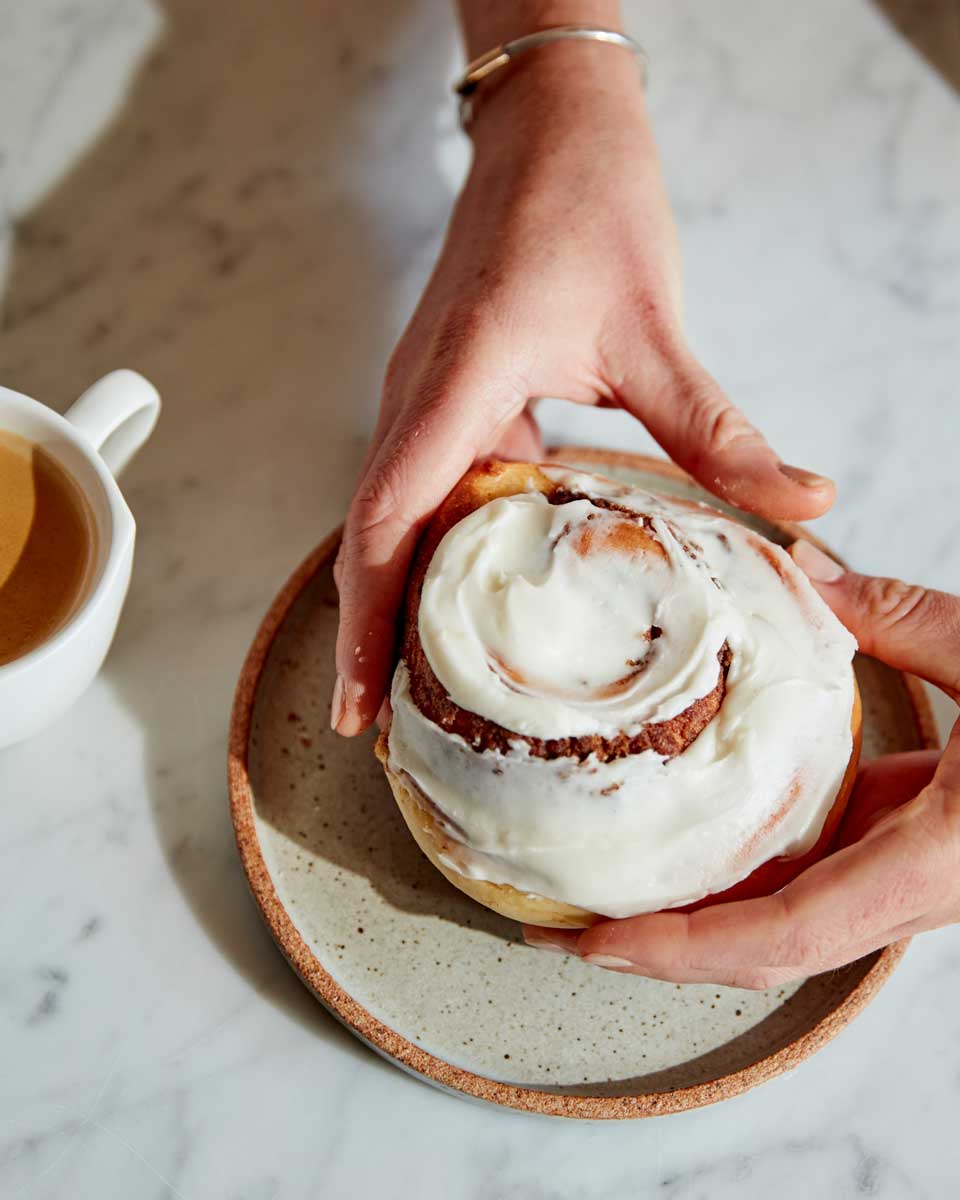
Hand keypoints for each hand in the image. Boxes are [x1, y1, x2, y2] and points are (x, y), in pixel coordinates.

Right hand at [332, 45, 833, 735]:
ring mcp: (424, 395)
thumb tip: (802, 507)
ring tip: (408, 686)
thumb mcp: (654, 327)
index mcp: (460, 381)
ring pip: (389, 514)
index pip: (389, 515)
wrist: (548, 129)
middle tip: (378, 727)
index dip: (367, 614)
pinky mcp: (444, 393)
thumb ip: (717, 430)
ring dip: (389, 596)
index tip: (358, 697)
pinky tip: (462, 596)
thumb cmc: (588, 206)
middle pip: (372, 533)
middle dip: (366, 631)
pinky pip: (421, 484)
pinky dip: (428, 548)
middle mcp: (420, 396)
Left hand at [524, 540, 958, 988]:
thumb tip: (801, 567)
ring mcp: (909, 874)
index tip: (594, 944)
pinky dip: (744, 864)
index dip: (683, 951)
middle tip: (563, 920)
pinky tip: (692, 822)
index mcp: (935, 861)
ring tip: (604, 874)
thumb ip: (902, 618)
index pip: (786, 932)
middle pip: (767, 948)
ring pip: (785, 919)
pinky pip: (812, 870)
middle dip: (666, 948)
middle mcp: (914, 890)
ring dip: (695, 910)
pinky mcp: (910, 844)